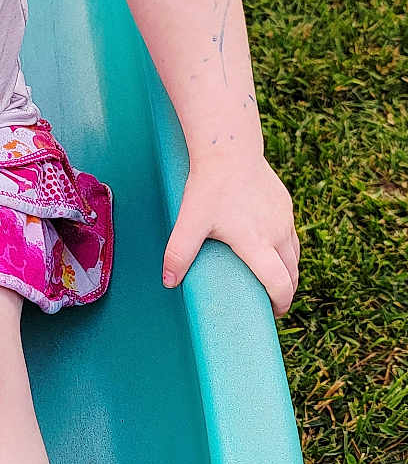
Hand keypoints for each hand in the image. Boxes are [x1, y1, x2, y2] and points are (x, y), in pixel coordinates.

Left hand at [162, 154, 300, 315]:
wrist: (229, 150)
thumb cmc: (209, 187)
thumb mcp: (190, 221)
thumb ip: (179, 253)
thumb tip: (168, 282)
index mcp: (256, 242)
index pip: (278, 282)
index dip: (279, 302)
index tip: (273, 314)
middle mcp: (276, 233)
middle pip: (292, 272)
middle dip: (286, 292)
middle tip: (273, 304)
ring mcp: (284, 218)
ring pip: (294, 254)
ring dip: (289, 272)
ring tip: (275, 281)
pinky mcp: (284, 205)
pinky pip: (291, 235)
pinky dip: (287, 250)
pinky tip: (274, 250)